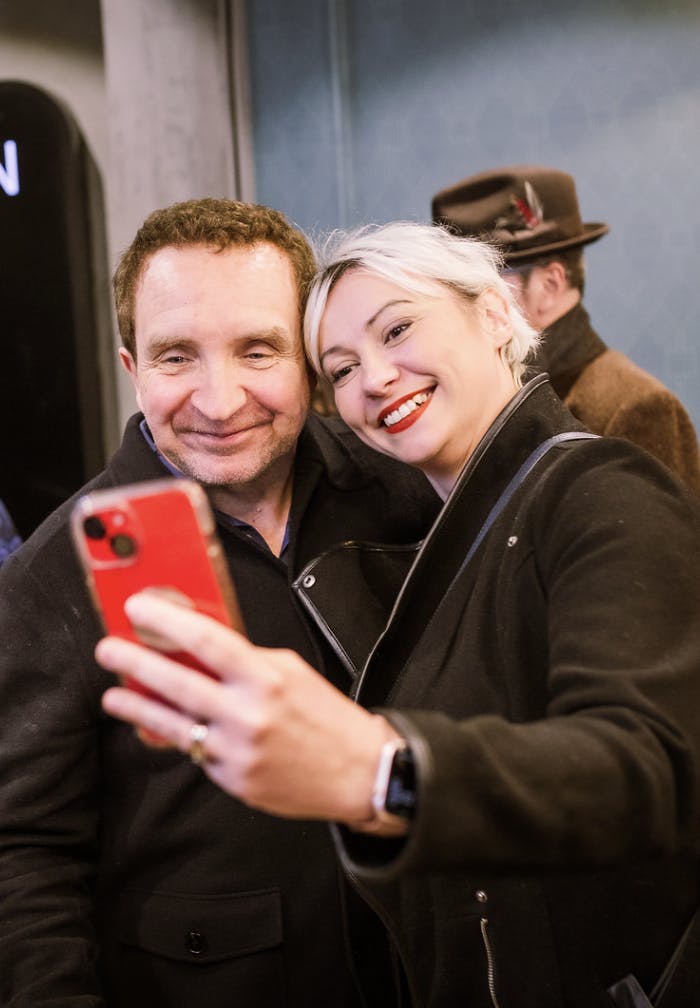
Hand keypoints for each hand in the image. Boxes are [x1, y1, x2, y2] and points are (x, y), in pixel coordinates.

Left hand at [96, 591, 396, 823]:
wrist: (358, 772)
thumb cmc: (323, 714)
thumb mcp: (289, 670)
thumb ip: (245, 659)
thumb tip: (196, 646)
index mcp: (265, 677)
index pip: (205, 639)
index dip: (165, 622)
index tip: (138, 609)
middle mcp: (247, 713)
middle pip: (176, 682)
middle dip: (134, 662)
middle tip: (108, 650)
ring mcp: (237, 751)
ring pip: (173, 724)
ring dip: (136, 706)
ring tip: (113, 696)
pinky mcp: (232, 780)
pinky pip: (194, 752)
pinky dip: (174, 735)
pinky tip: (156, 725)